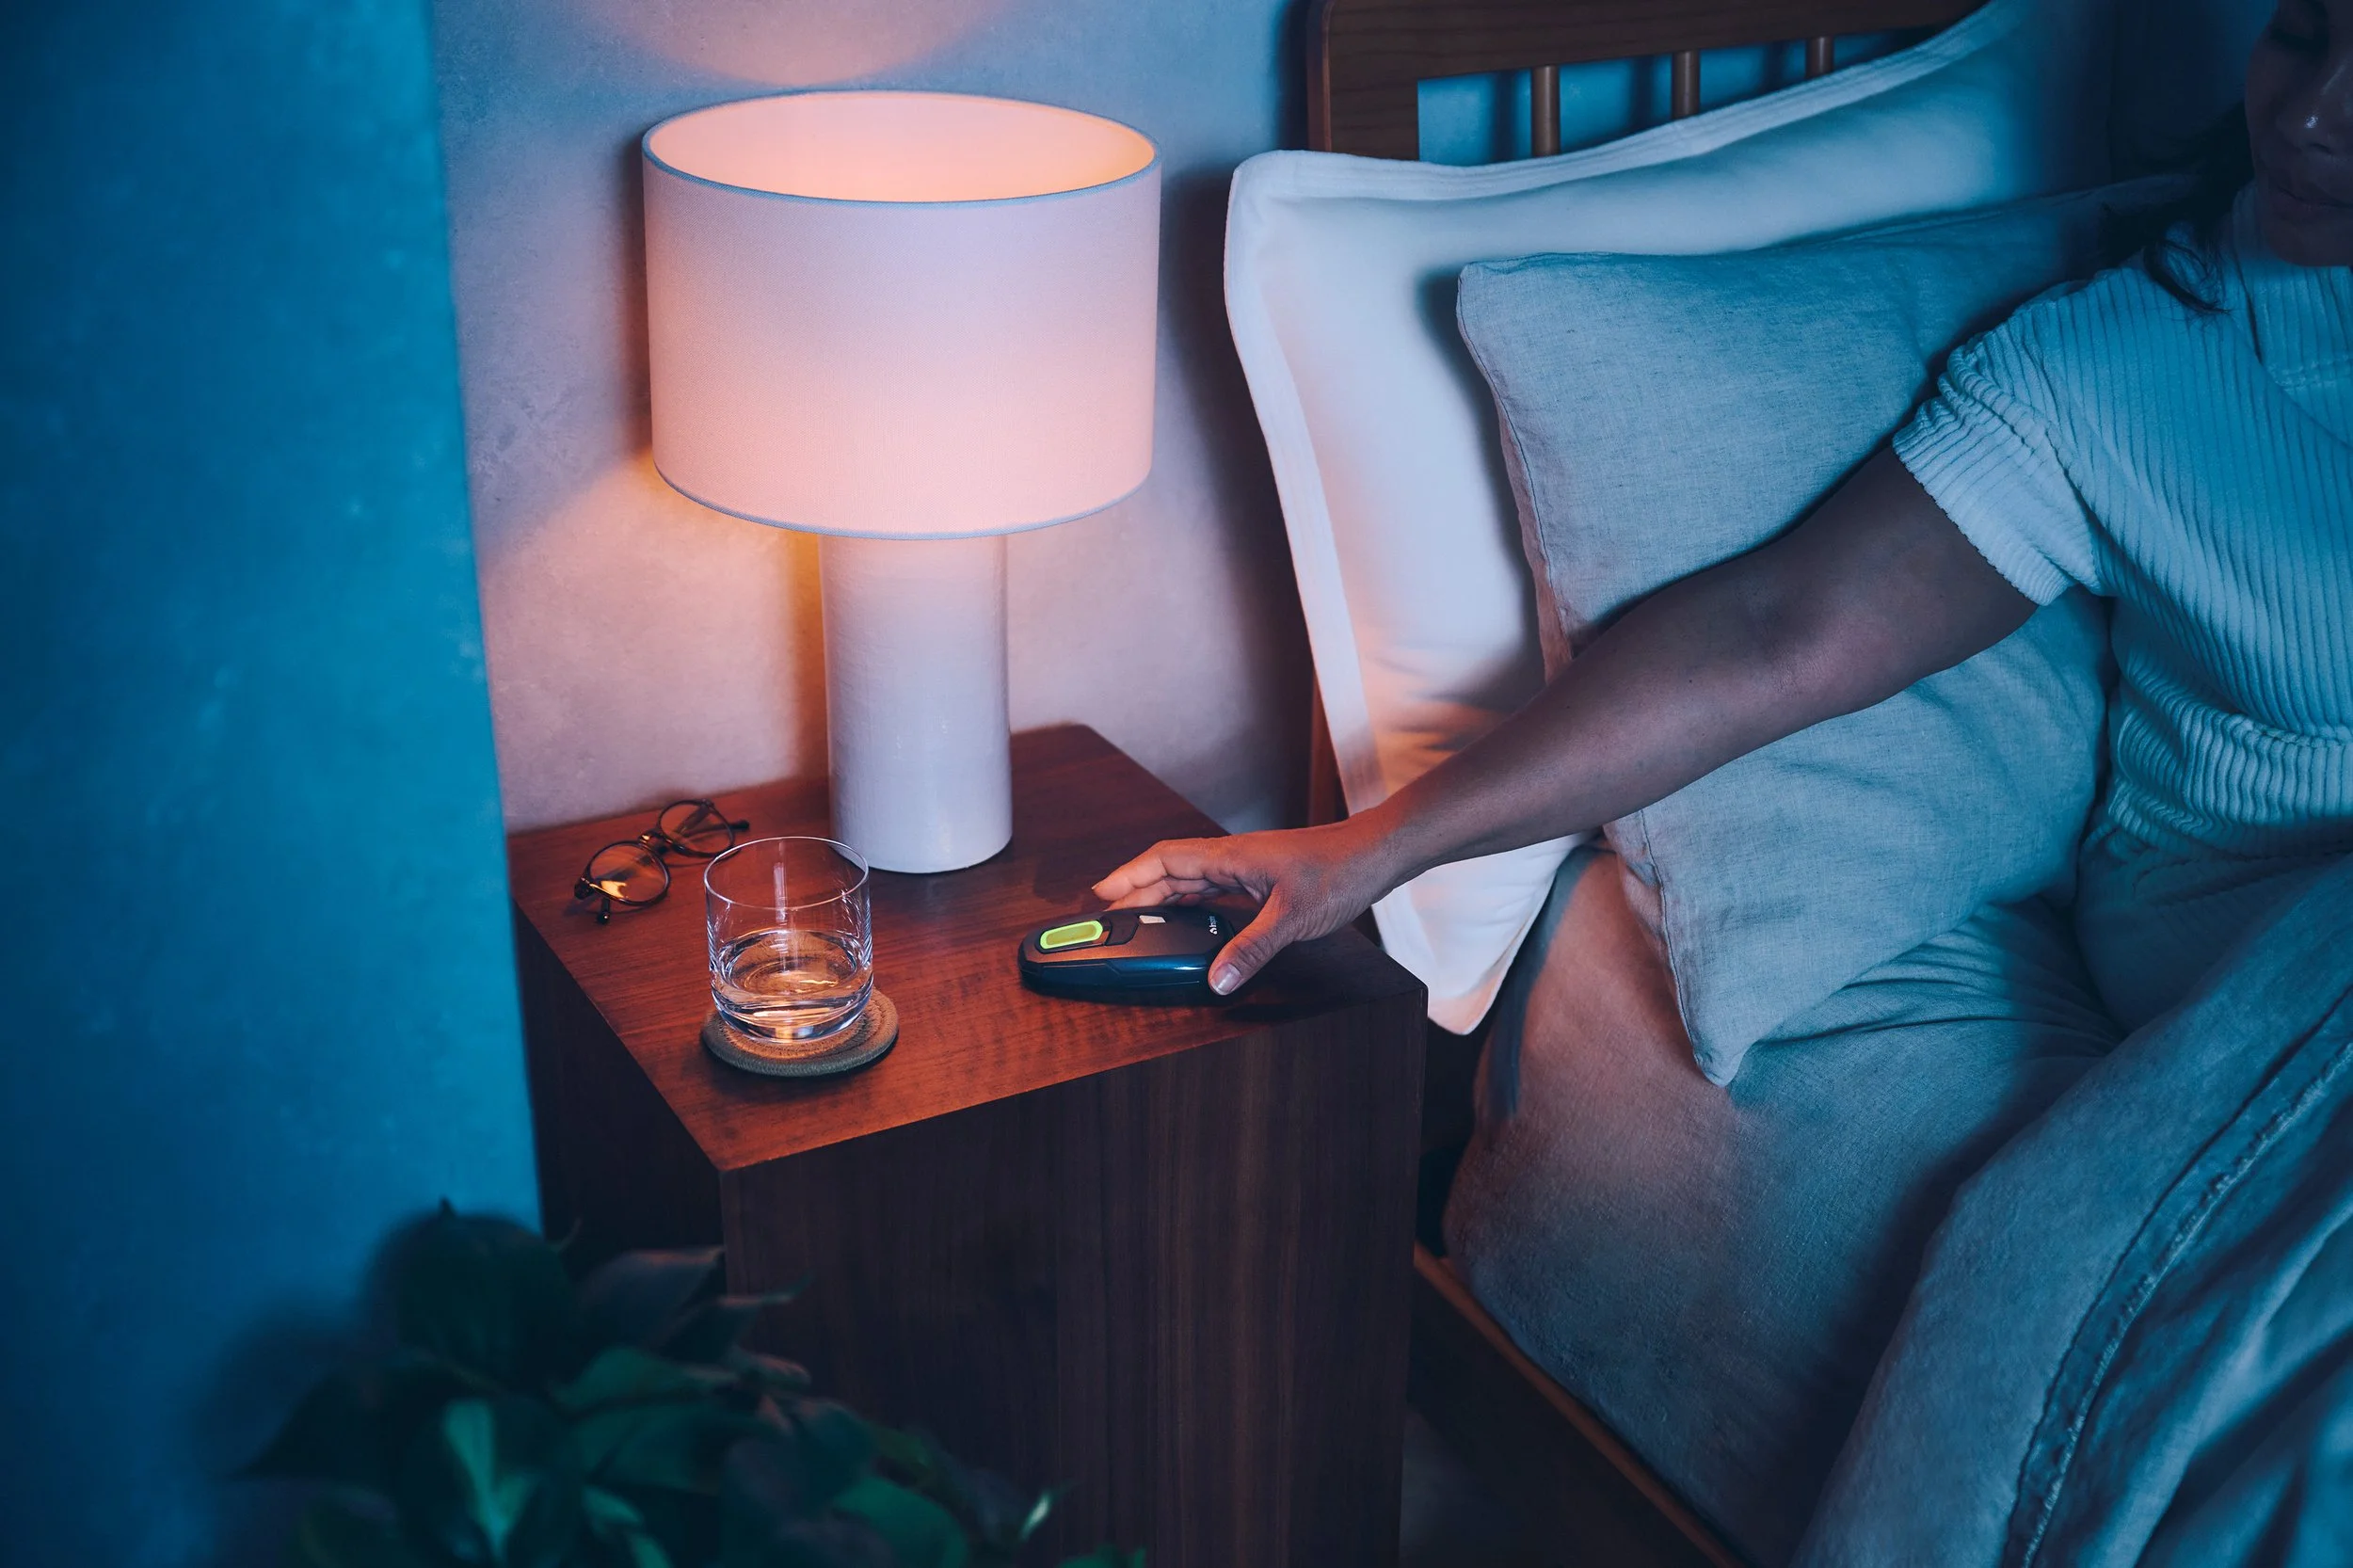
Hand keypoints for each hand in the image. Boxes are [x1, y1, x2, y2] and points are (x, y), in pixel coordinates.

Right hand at [1091, 821, 1399, 994]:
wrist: (1375, 855)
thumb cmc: (1340, 871)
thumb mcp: (1293, 917)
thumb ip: (1252, 949)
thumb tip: (1217, 980)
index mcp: (1230, 856)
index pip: (1165, 860)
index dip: (1129, 875)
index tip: (1100, 893)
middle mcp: (1233, 857)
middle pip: (1170, 871)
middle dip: (1136, 891)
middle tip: (1108, 918)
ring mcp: (1247, 867)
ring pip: (1190, 880)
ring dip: (1161, 897)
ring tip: (1136, 921)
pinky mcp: (1261, 878)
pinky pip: (1213, 889)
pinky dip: (1191, 904)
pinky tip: (1187, 921)